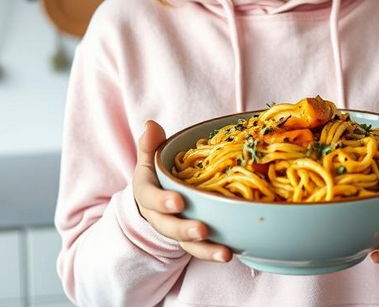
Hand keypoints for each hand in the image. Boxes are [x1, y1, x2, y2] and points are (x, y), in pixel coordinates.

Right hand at [133, 120, 232, 262]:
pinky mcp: (191, 241)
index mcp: (147, 193)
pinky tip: (230, 253)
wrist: (156, 201)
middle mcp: (159, 216)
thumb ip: (150, 144)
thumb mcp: (150, 159)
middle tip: (203, 229)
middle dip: (185, 229)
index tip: (179, 201)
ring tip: (224, 253)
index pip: (150, 198)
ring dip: (205, 250)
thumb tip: (151, 125)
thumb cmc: (157, 176)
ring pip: (187, 244)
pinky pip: (201, 250)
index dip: (163, 201)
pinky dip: (214, 253)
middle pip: (169, 226)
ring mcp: (176, 231)